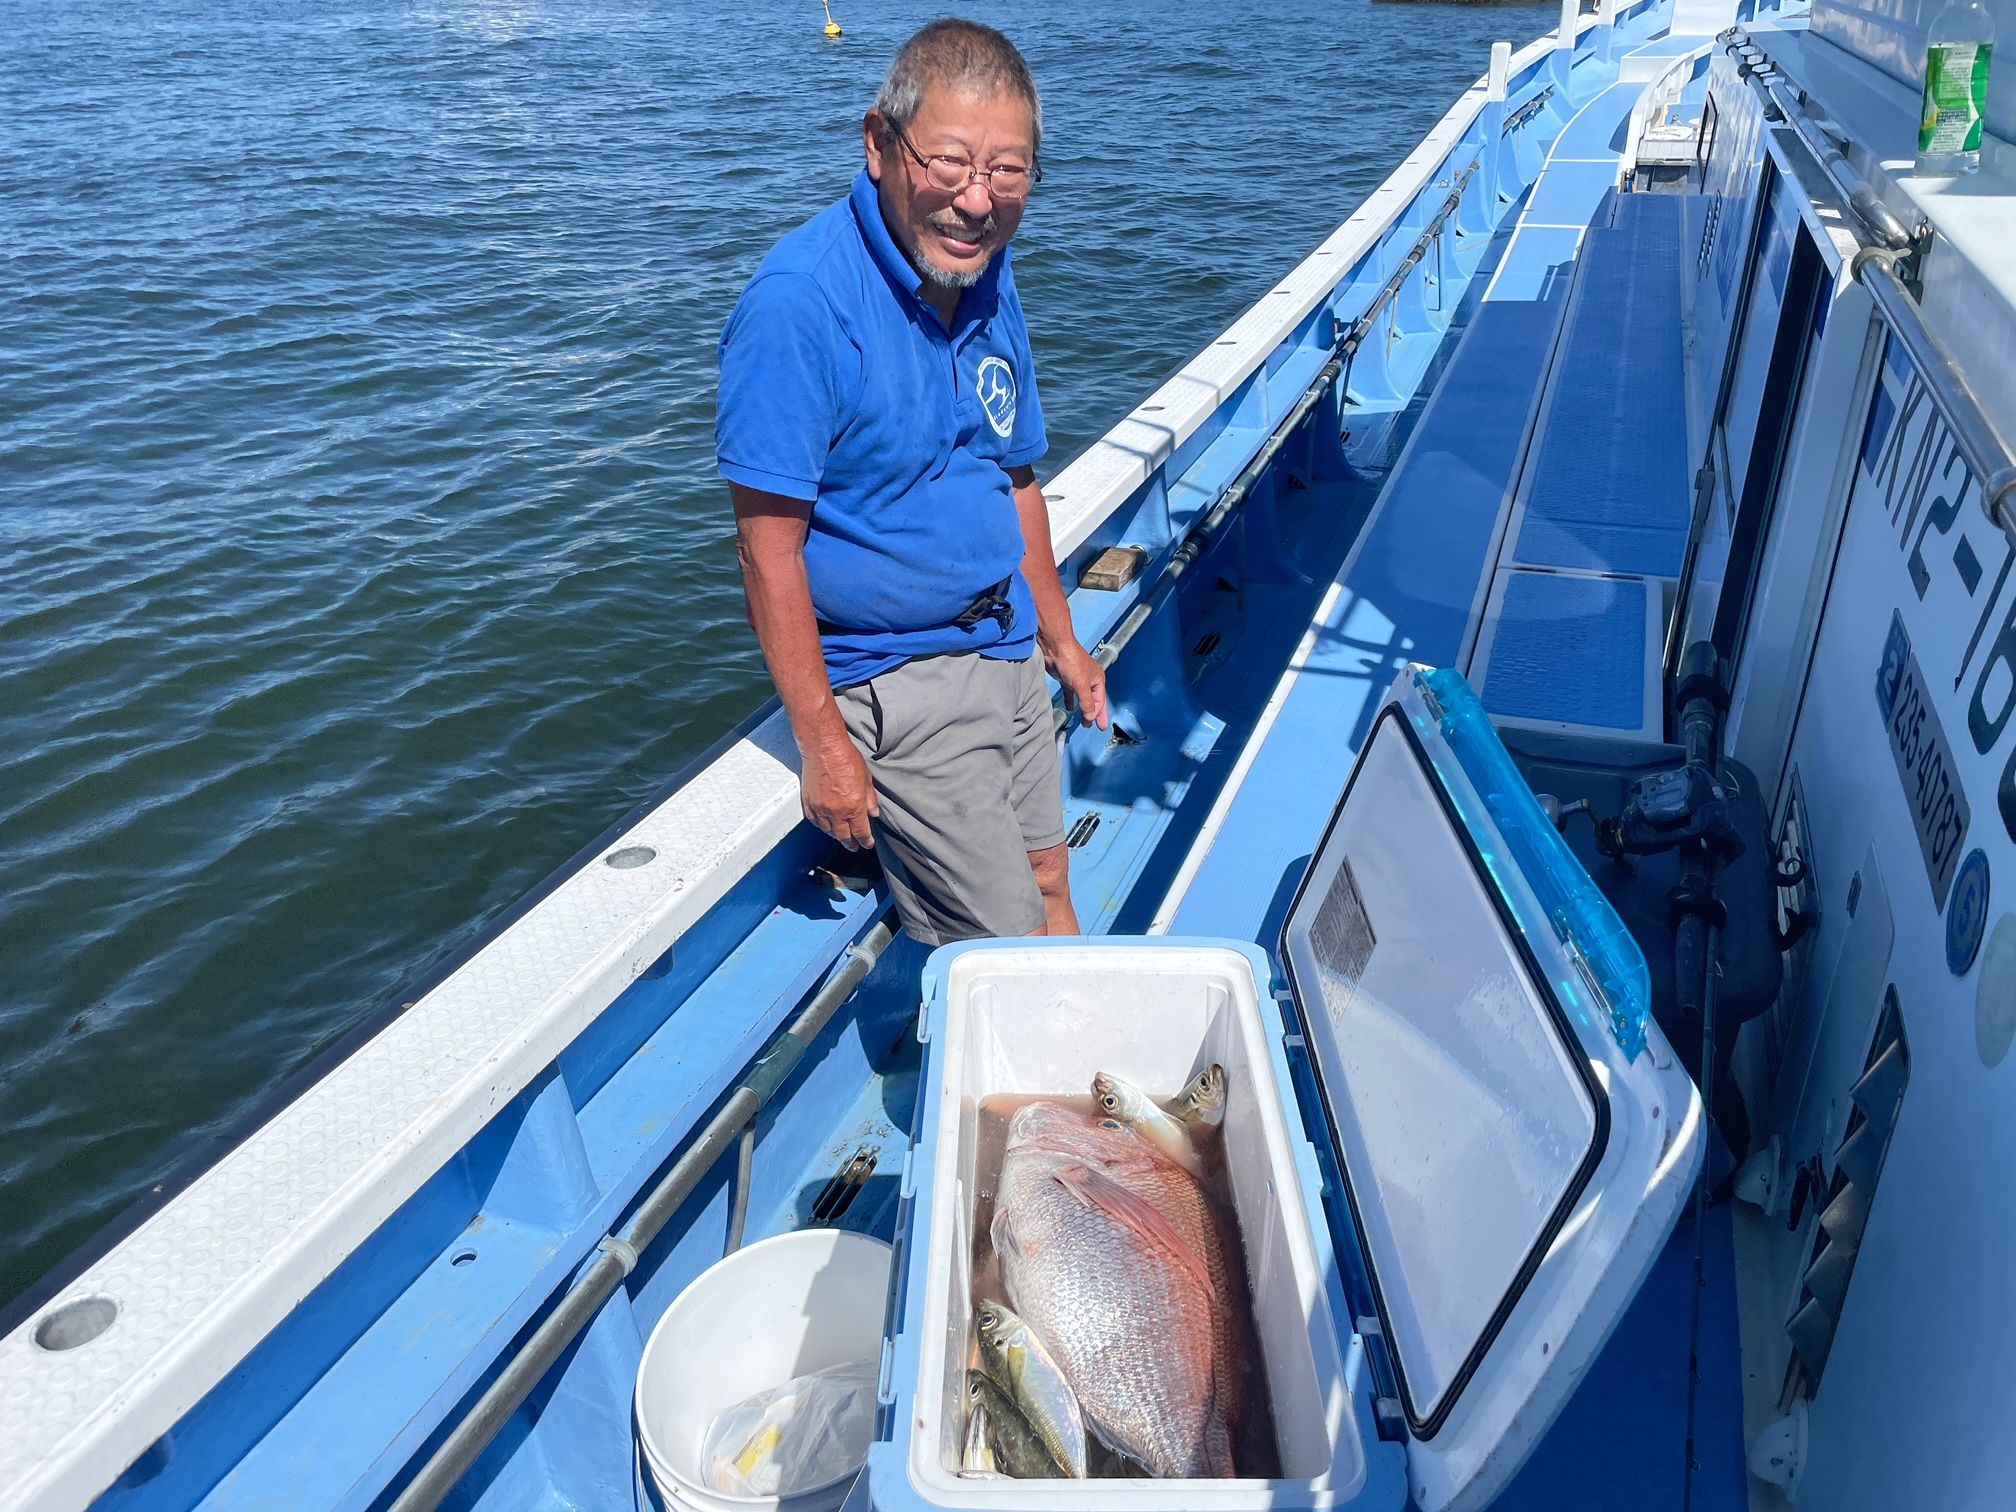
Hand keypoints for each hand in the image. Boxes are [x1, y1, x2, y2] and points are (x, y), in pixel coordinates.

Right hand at [800, 734, 878, 850]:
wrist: (823, 747)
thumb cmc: (846, 758)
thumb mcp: (866, 778)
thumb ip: (870, 799)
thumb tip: (873, 813)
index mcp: (854, 807)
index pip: (861, 833)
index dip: (865, 841)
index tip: (867, 844)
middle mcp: (836, 812)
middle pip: (844, 837)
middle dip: (851, 844)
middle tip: (855, 846)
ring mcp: (821, 809)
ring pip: (828, 832)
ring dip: (837, 836)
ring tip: (842, 837)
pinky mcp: (809, 803)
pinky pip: (815, 822)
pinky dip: (822, 827)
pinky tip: (826, 826)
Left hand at [1048, 639, 1108, 729]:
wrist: (1056, 648)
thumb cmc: (1072, 662)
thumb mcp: (1081, 684)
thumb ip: (1087, 702)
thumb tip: (1091, 716)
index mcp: (1097, 679)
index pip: (1100, 701)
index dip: (1099, 714)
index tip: (1099, 727)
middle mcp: (1089, 680)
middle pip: (1093, 700)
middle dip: (1093, 713)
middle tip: (1093, 727)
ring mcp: (1077, 679)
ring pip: (1082, 698)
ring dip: (1083, 709)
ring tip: (1083, 721)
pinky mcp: (1066, 678)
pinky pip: (1071, 693)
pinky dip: (1071, 700)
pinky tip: (1069, 708)